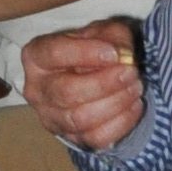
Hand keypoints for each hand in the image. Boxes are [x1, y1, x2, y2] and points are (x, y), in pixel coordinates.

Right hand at [20, 22, 146, 152]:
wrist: (94, 77)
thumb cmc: (93, 51)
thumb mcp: (102, 32)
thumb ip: (113, 36)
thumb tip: (124, 56)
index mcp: (36, 56)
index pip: (54, 54)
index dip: (86, 53)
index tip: (115, 54)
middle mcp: (37, 90)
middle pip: (67, 92)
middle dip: (105, 83)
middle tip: (131, 72)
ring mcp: (51, 117)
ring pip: (81, 118)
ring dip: (115, 103)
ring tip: (135, 87)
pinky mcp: (70, 138)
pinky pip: (95, 138)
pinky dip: (121, 123)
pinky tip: (134, 105)